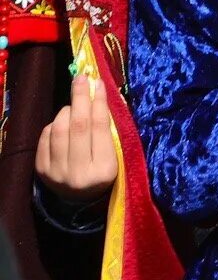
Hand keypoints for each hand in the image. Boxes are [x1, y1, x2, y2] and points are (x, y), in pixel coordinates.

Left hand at [35, 75, 117, 203]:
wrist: (78, 201)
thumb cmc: (103, 173)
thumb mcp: (114, 157)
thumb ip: (108, 131)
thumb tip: (99, 96)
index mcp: (104, 170)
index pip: (99, 128)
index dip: (99, 103)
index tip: (98, 84)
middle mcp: (78, 173)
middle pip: (78, 126)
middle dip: (80, 98)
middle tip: (81, 78)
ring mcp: (56, 173)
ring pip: (59, 129)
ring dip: (67, 111)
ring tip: (74, 107)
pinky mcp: (41, 171)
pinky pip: (45, 137)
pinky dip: (54, 125)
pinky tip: (63, 123)